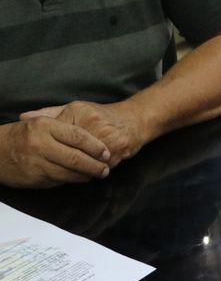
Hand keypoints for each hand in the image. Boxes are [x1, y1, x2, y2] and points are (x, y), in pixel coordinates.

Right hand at [0, 118, 110, 187]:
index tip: (107, 152)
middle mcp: (40, 144)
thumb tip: (93, 128)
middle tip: (105, 168)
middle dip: (95, 165)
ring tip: (97, 174)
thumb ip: (64, 124)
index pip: (78, 136)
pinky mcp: (34, 177)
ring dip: (86, 175)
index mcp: (45, 126)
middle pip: (76, 157)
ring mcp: (36, 162)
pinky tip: (80, 178)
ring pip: (69, 172)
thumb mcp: (41, 123)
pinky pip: (59, 180)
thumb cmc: (23, 135)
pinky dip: (72, 180)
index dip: (96, 146)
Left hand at [23, 101, 147, 168]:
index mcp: (78, 111)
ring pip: (85, 160)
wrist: (136, 119)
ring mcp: (106, 135)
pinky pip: (100, 165)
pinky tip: (93, 171)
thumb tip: (23, 118)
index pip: (56, 135)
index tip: (51, 154)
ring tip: (77, 171)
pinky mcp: (118, 148)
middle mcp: (92, 121)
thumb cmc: (103, 116)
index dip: (53, 148)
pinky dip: (95, 171)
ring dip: (80, 169)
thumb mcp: (77, 109)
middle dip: (65, 161)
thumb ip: (50, 114)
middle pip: (70, 150)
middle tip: (61, 168)